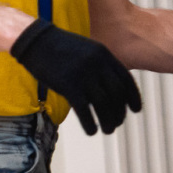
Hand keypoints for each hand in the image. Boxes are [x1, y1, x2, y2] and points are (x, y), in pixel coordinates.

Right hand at [11, 18, 143, 134]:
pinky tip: (92, 131)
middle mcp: (97, 64)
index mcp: (104, 55)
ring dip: (109, 121)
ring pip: (103, 104)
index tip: (136, 110)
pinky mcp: (68, 85)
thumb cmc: (60, 47)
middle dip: (120, 112)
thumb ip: (101, 66)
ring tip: (108, 130)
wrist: (36, 40)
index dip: (133, 98)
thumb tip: (111, 90)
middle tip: (118, 123)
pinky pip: (84, 110)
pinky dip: (90, 123)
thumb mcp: (87, 51)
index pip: (126, 80)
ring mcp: (83, 75)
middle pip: (116, 94)